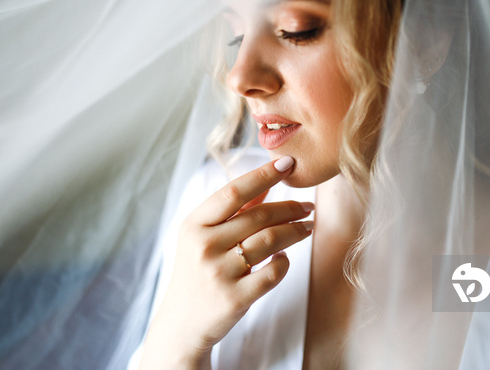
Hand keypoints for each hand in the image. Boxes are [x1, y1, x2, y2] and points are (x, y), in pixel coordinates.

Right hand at [139, 156, 313, 368]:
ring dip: (296, 231)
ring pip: (271, 240)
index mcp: (194, 224)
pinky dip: (284, 261)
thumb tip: (266, 181)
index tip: (288, 164)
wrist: (181, 325)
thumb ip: (233, 209)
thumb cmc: (197, 272)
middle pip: (259, 215)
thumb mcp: (203, 236)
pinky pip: (273, 271)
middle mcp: (204, 245)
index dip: (264, 175)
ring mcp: (219, 273)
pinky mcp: (235, 298)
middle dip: (291, 207)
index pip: (234, 191)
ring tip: (307, 227)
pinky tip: (284, 257)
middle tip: (308, 206)